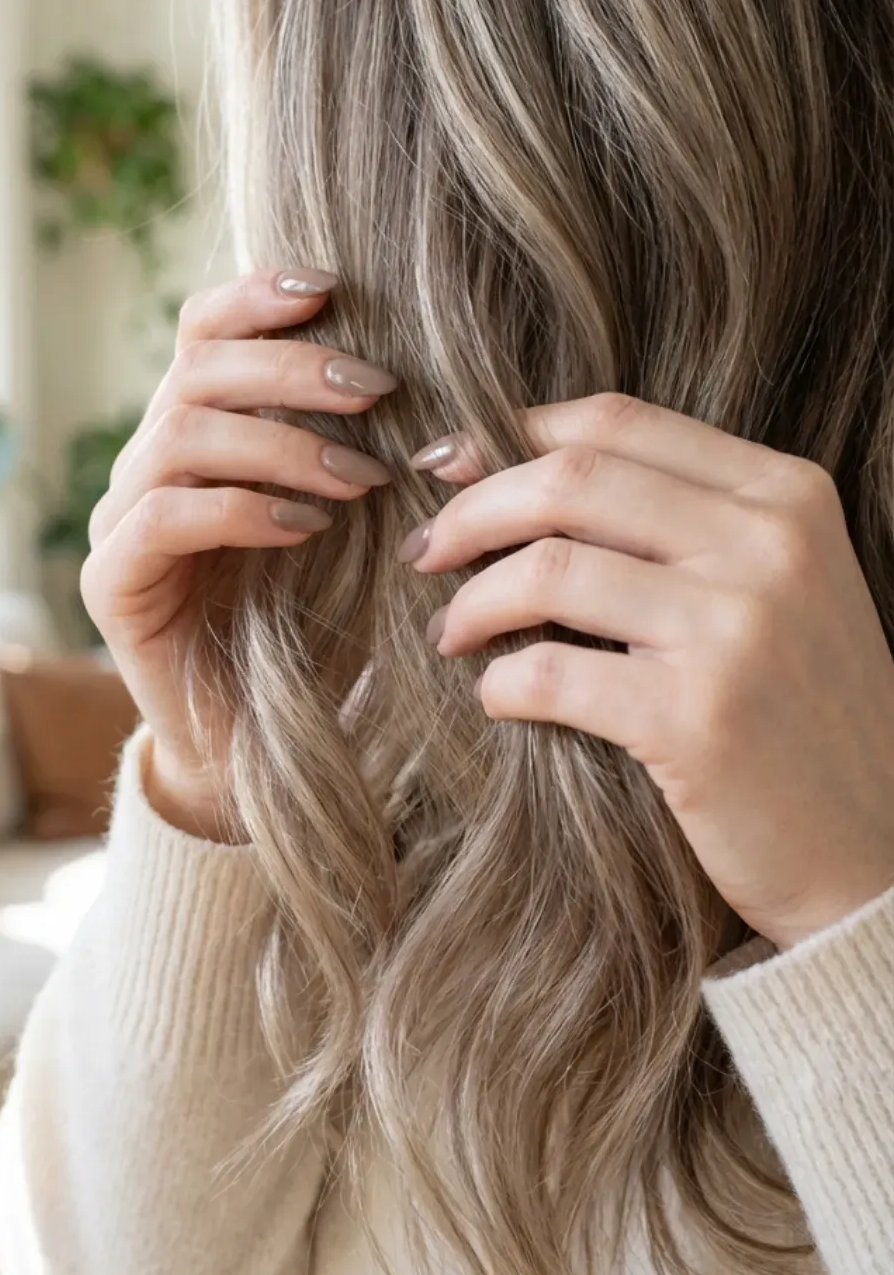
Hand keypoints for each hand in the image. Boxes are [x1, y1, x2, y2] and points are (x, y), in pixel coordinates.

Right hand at [81, 266, 396, 837]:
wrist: (259, 747)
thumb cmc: (317, 629)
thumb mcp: (355, 529)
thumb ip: (371, 457)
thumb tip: (449, 394)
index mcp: (193, 434)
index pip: (202, 332)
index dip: (258, 297)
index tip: (335, 289)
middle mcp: (144, 466)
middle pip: (196, 370)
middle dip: (292, 368)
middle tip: (379, 390)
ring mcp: (119, 522)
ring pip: (182, 436)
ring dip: (283, 444)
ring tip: (363, 478)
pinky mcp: (111, 585)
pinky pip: (164, 518)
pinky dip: (242, 510)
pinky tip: (308, 529)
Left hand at [401, 392, 893, 948]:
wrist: (873, 854)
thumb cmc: (799, 714)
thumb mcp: (773, 587)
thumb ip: (673, 522)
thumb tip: (504, 463)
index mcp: (788, 495)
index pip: (616, 421)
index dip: (511, 436)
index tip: (451, 469)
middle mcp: (770, 547)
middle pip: (570, 479)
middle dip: (471, 510)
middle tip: (426, 551)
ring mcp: (737, 631)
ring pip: (548, 570)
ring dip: (471, 601)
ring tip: (451, 633)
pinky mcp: (697, 720)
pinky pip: (549, 673)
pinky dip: (500, 683)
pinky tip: (497, 696)